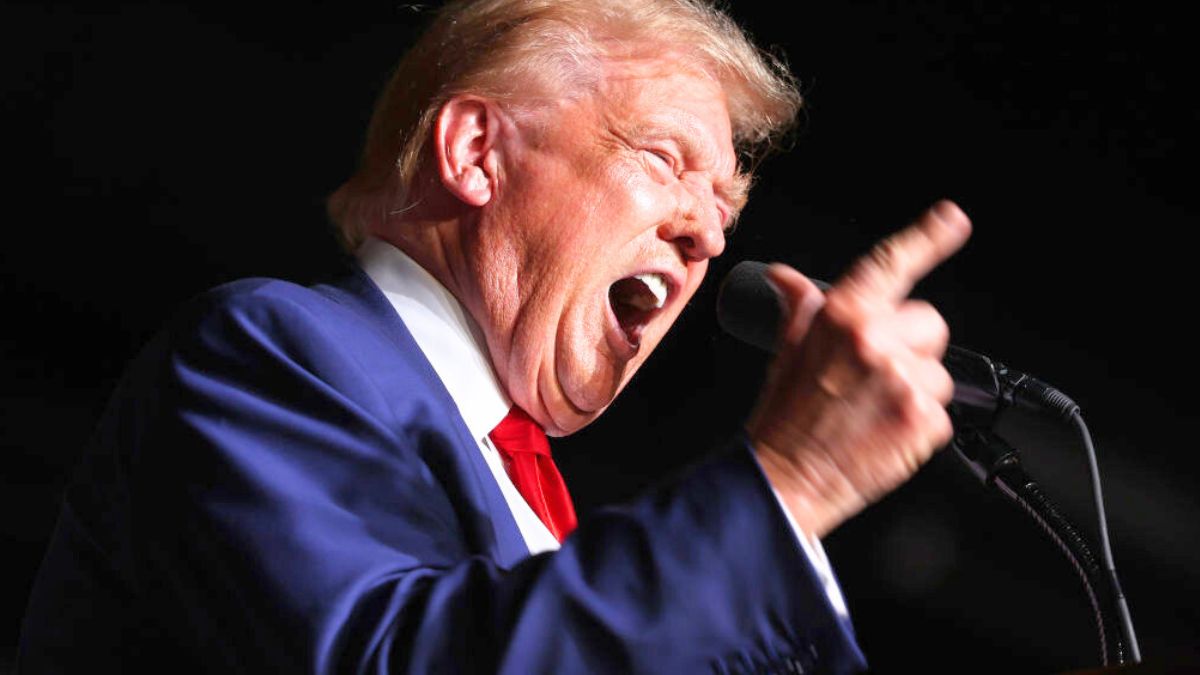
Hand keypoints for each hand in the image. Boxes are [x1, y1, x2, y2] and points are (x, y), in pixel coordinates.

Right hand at [747, 200, 971, 538]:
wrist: (786, 478)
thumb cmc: (784, 416)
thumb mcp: (786, 350)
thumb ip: (800, 307)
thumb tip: (785, 277)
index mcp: (842, 316)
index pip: (891, 264)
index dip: (928, 237)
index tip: (953, 218)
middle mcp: (875, 340)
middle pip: (930, 323)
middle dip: (912, 347)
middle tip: (877, 376)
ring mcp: (903, 380)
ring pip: (940, 373)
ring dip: (917, 390)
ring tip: (875, 410)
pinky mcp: (924, 419)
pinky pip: (942, 412)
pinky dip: (920, 425)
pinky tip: (886, 432)